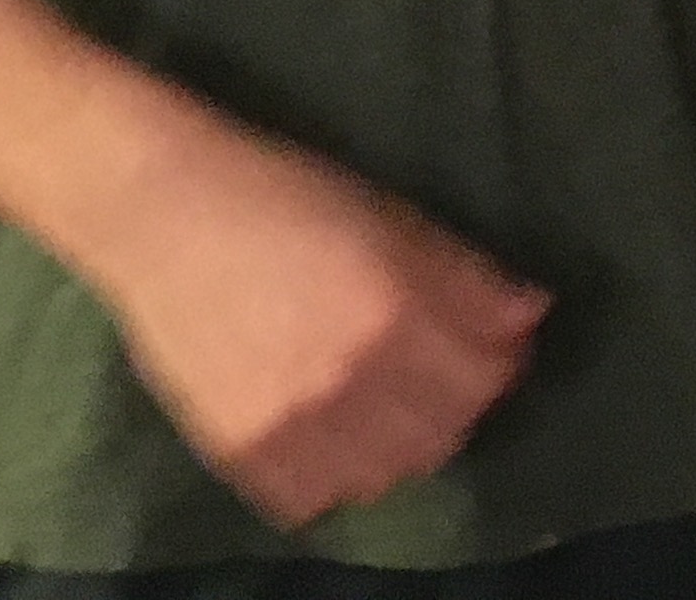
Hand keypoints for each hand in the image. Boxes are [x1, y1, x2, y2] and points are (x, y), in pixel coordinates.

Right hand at [93, 123, 547, 528]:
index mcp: (395, 309)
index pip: (488, 376)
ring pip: (384, 476)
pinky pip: (312, 499)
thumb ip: (465, 277)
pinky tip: (322, 431)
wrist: (163, 215)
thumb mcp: (391, 218)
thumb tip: (531, 314)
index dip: (499, 362)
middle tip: (428, 375)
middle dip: (452, 405)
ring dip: (394, 446)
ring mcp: (291, 422)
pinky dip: (330, 475)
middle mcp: (349, 376)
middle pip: (444, 435)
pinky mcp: (239, 452)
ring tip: (372, 403)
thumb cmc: (286, 196)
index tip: (488, 348)